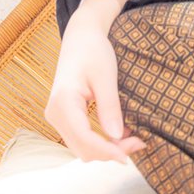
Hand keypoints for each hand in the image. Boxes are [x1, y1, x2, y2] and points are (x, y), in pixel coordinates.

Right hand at [45, 0, 147, 163]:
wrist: (81, 37)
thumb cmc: (94, 51)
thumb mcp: (106, 77)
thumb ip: (110, 108)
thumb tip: (117, 138)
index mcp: (63, 102)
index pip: (84, 139)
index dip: (108, 151)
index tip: (130, 155)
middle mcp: (54, 113)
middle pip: (82, 148)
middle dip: (110, 151)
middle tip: (140, 143)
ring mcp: (56, 117)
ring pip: (82, 147)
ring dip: (106, 149)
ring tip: (133, 140)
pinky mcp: (64, 117)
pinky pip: (82, 138)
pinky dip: (101, 141)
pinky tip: (121, 134)